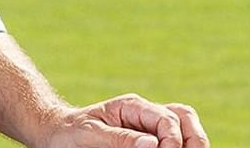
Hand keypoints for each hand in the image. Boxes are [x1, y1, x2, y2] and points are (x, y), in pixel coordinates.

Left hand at [38, 93, 207, 147]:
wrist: (55, 134)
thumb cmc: (69, 134)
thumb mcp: (90, 135)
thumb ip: (120, 138)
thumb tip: (152, 144)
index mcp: (133, 106)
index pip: (168, 117)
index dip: (173, 139)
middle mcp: (145, 113)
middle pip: (184, 116)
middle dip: (194, 137)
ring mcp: (147, 125)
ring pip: (183, 125)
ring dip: (193, 140)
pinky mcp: (144, 139)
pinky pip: (170, 138)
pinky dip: (181, 144)